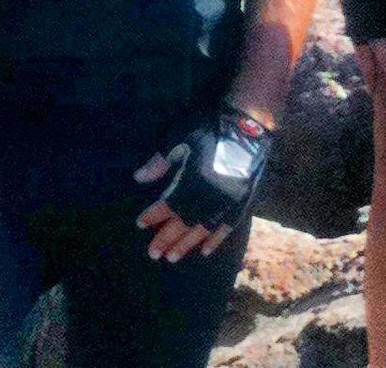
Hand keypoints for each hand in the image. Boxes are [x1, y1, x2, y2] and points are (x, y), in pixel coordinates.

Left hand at [134, 105, 271, 259]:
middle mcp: (211, 196)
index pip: (169, 204)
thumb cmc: (209, 129)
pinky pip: (227, 228)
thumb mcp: (179, 139)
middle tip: (153, 254)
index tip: (139, 224)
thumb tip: (138, 178)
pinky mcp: (242, 203)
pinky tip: (205, 251)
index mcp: (194, 179)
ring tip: (172, 258)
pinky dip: (215, 240)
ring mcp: (229, 202)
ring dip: (187, 244)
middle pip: (185, 222)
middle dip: (167, 237)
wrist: (247, 127)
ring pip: (204, 229)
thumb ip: (160, 162)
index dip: (154, 215)